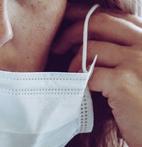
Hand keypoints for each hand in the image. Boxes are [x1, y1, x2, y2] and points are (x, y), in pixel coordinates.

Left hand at [52, 3, 141, 146]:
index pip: (113, 16)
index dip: (85, 16)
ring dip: (73, 61)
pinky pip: (88, 72)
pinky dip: (77, 78)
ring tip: (71, 73)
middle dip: (72, 31)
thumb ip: (119, 52)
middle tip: (57, 46)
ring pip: (90, 47)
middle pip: (99, 22)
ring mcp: (137, 61)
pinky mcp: (124, 82)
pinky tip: (78, 86)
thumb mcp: (138, 70)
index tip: (66, 21)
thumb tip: (82, 41)